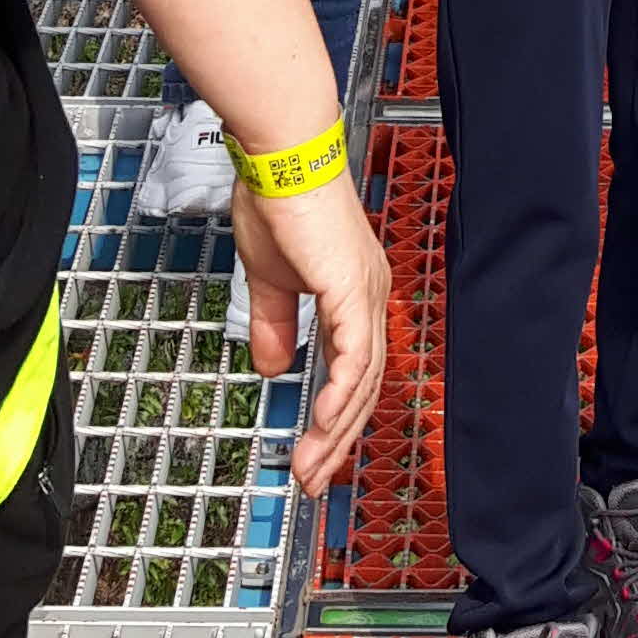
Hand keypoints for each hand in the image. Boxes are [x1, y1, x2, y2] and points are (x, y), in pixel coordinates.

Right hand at [233, 167, 392, 489]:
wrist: (278, 157)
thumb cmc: (275, 202)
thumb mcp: (269, 278)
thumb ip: (275, 324)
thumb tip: (274, 369)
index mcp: (352, 292)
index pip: (354, 369)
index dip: (336, 416)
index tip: (313, 455)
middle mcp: (367, 295)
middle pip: (364, 385)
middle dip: (336, 440)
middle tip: (312, 480)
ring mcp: (364, 293)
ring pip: (363, 380)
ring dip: (335, 431)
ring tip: (309, 470)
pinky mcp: (351, 290)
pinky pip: (355, 357)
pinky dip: (341, 397)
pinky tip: (325, 427)